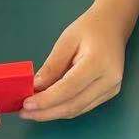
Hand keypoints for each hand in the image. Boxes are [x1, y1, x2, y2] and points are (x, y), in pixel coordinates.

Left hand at [20, 7, 127, 121]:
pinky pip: (83, 106)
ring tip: (32, 111)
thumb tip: (35, 88)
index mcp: (98, 63)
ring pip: (78, 110)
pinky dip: (64, 108)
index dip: (46, 100)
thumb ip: (51, 67)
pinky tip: (49, 106)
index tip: (26, 104)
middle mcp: (109, 80)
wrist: (114, 25)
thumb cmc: (89, 28)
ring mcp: (112, 89)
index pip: (68, 88)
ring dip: (53, 113)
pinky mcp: (109, 93)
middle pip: (73, 105)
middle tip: (24, 112)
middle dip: (46, 112)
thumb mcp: (66, 41)